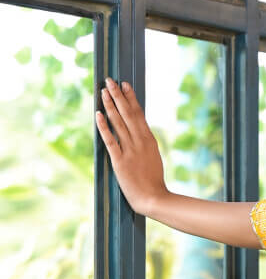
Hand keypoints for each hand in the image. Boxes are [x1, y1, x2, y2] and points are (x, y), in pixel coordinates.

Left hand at [95, 78, 167, 216]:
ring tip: (104, 92)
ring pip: (118, 123)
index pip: (138, 113)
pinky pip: (110, 140)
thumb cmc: (153, 180)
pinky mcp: (120, 161)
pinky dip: (104, 126)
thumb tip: (139, 130)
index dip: (130, 98)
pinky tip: (98, 114)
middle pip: (127, 113)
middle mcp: (140, 141)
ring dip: (110, 106)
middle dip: (118, 96)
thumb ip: (145, 142)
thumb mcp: (153, 156)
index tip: (124, 84)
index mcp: (149, 139)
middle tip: (110, 81)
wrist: (153, 198)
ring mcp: (130, 150)